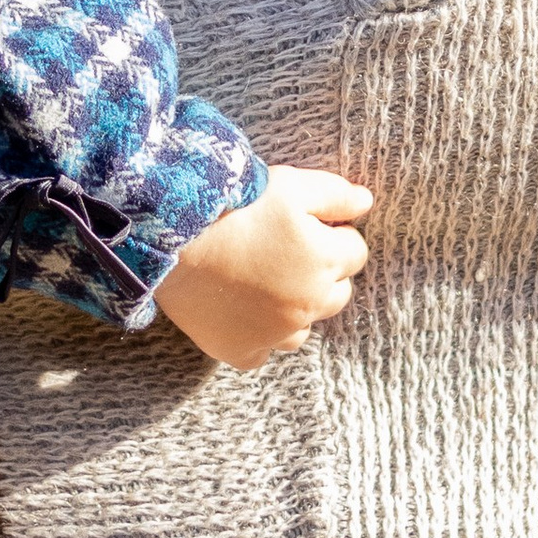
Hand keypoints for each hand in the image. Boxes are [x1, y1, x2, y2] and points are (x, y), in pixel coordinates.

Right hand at [154, 166, 371, 370]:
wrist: (171, 238)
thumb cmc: (234, 206)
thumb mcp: (291, 185)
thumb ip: (336, 195)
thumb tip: (366, 204)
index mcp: (325, 262)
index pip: (355, 252)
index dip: (333, 234)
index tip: (306, 224)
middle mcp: (307, 304)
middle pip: (336, 293)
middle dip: (321, 273)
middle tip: (284, 251)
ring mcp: (274, 333)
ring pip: (303, 326)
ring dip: (294, 308)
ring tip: (262, 280)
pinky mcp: (240, 350)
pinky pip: (263, 352)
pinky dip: (259, 336)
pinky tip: (242, 311)